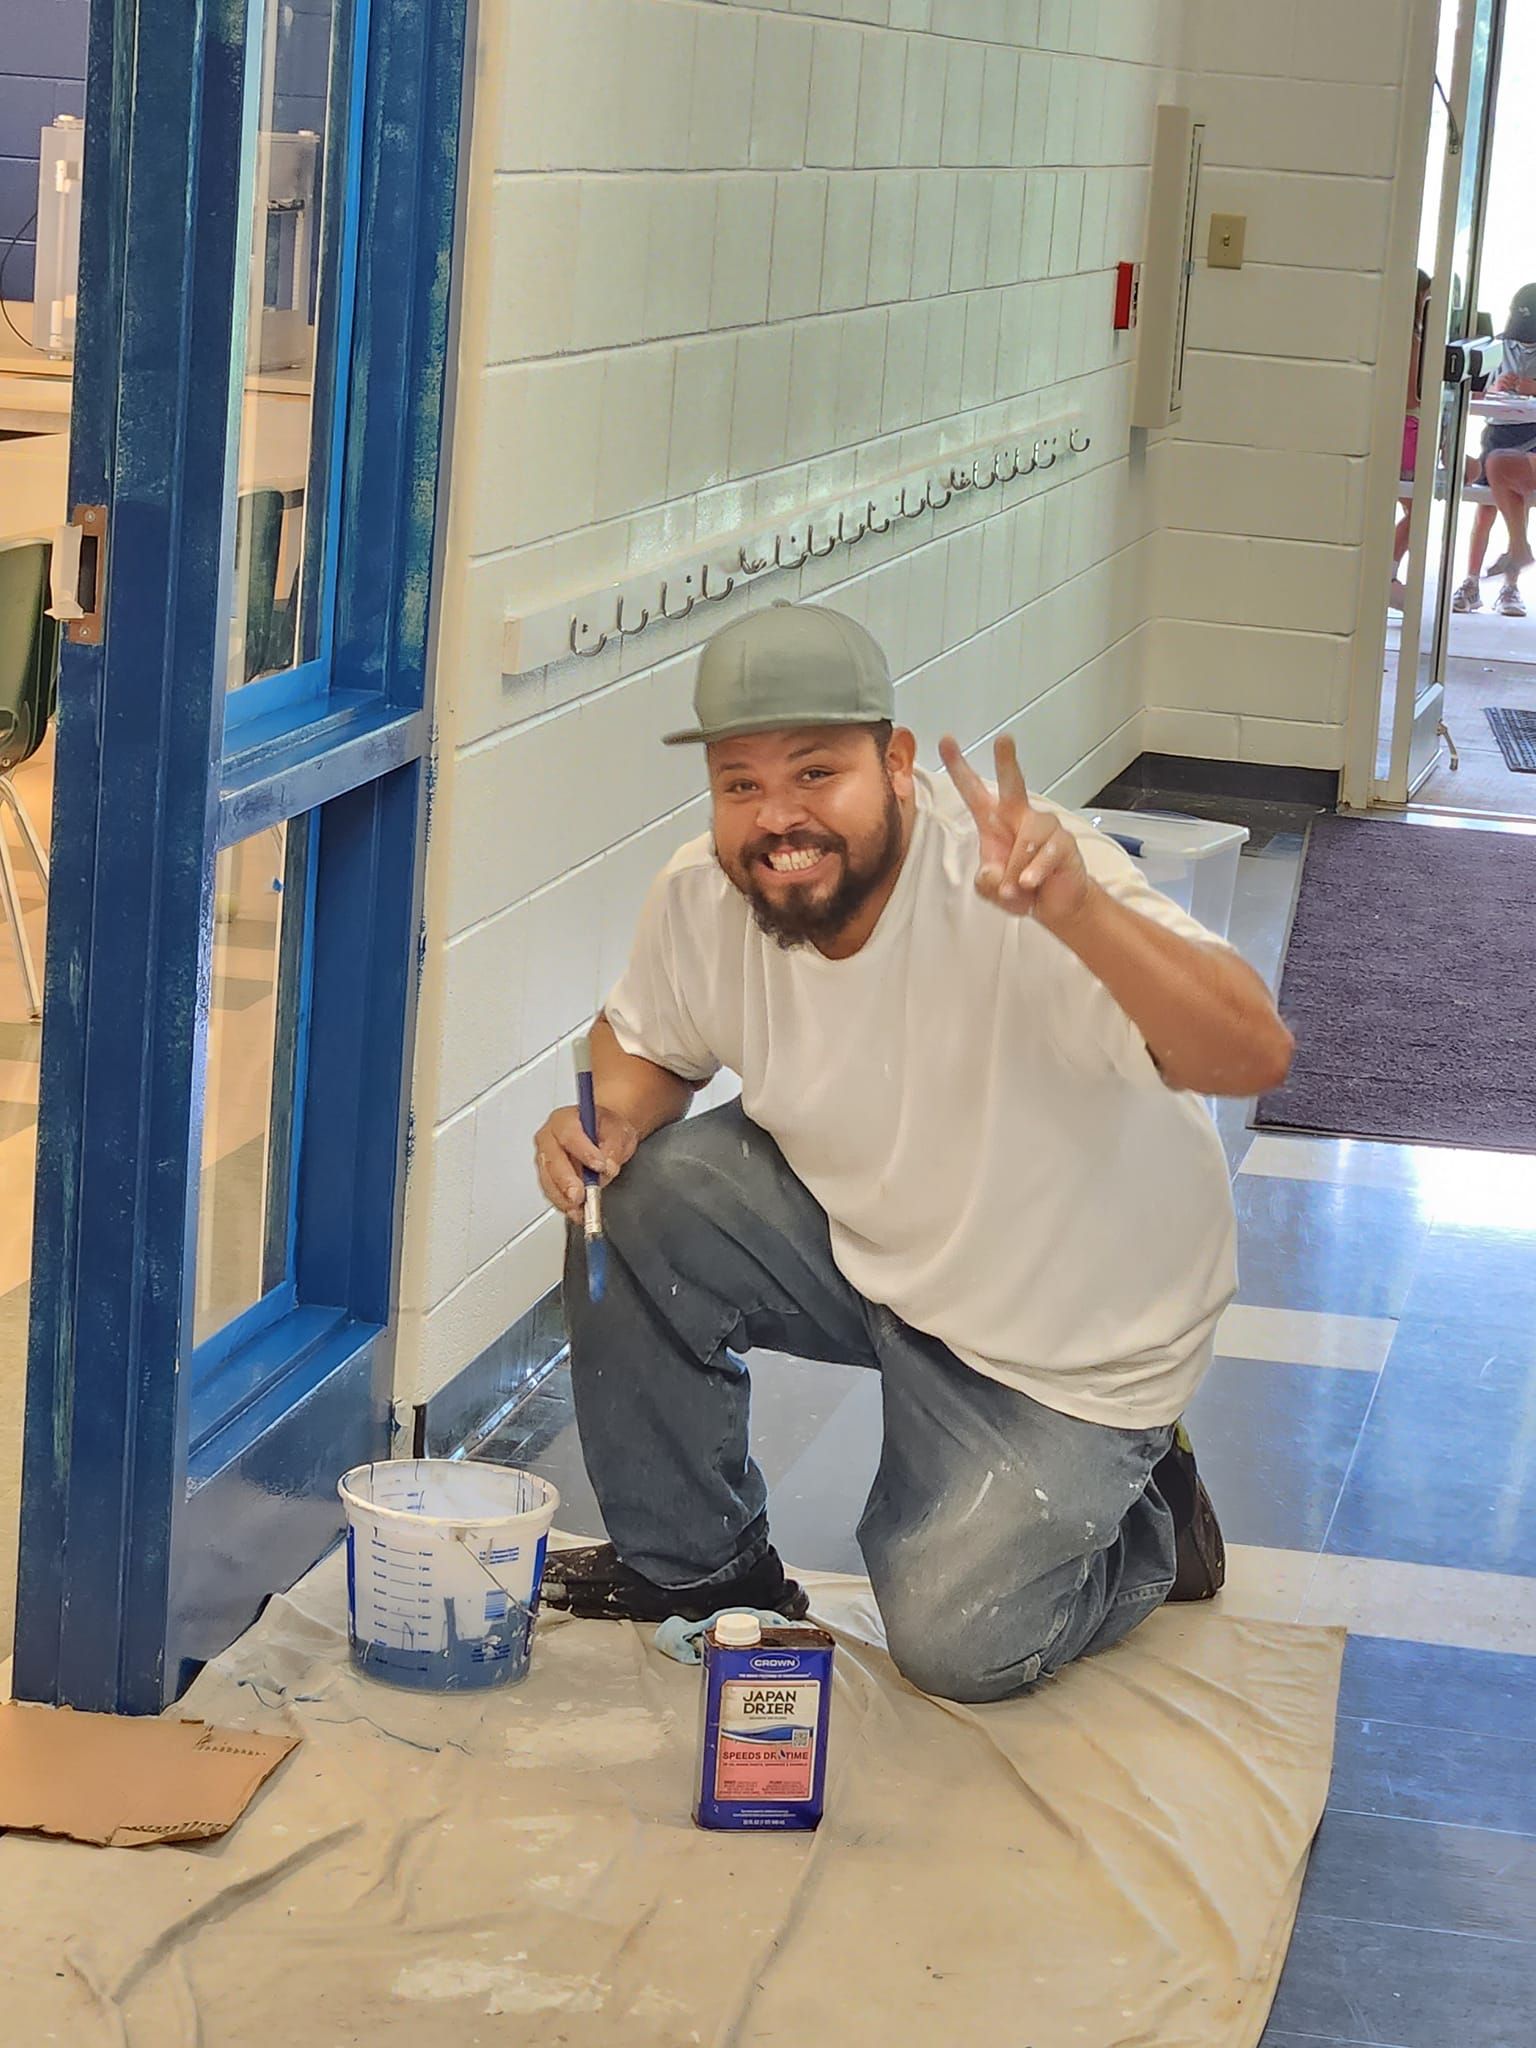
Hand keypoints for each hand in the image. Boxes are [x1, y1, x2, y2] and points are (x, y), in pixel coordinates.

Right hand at [533, 1104, 638, 1221]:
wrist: (603, 1136)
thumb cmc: (606, 1130)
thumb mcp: (619, 1131)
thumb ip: (614, 1147)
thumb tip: (609, 1166)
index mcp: (565, 1119)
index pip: (569, 1134)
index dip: (584, 1152)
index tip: (600, 1166)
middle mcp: (549, 1137)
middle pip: (551, 1159)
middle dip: (565, 1181)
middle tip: (579, 1196)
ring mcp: (545, 1157)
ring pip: (547, 1179)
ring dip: (562, 1197)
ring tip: (579, 1209)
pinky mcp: (547, 1176)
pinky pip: (550, 1191)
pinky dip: (562, 1204)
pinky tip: (575, 1211)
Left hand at [939, 733, 1092, 931]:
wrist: (1055, 905)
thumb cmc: (1020, 888)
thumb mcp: (991, 890)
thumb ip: (986, 883)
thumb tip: (992, 873)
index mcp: (994, 821)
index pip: (973, 790)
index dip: (959, 766)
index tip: (946, 741)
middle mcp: (1020, 816)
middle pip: (1013, 784)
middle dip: (1007, 761)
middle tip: (1003, 740)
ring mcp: (1045, 827)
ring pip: (1026, 838)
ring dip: (1016, 868)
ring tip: (1015, 888)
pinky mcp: (1064, 842)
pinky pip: (1045, 854)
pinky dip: (1034, 873)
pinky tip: (1029, 883)